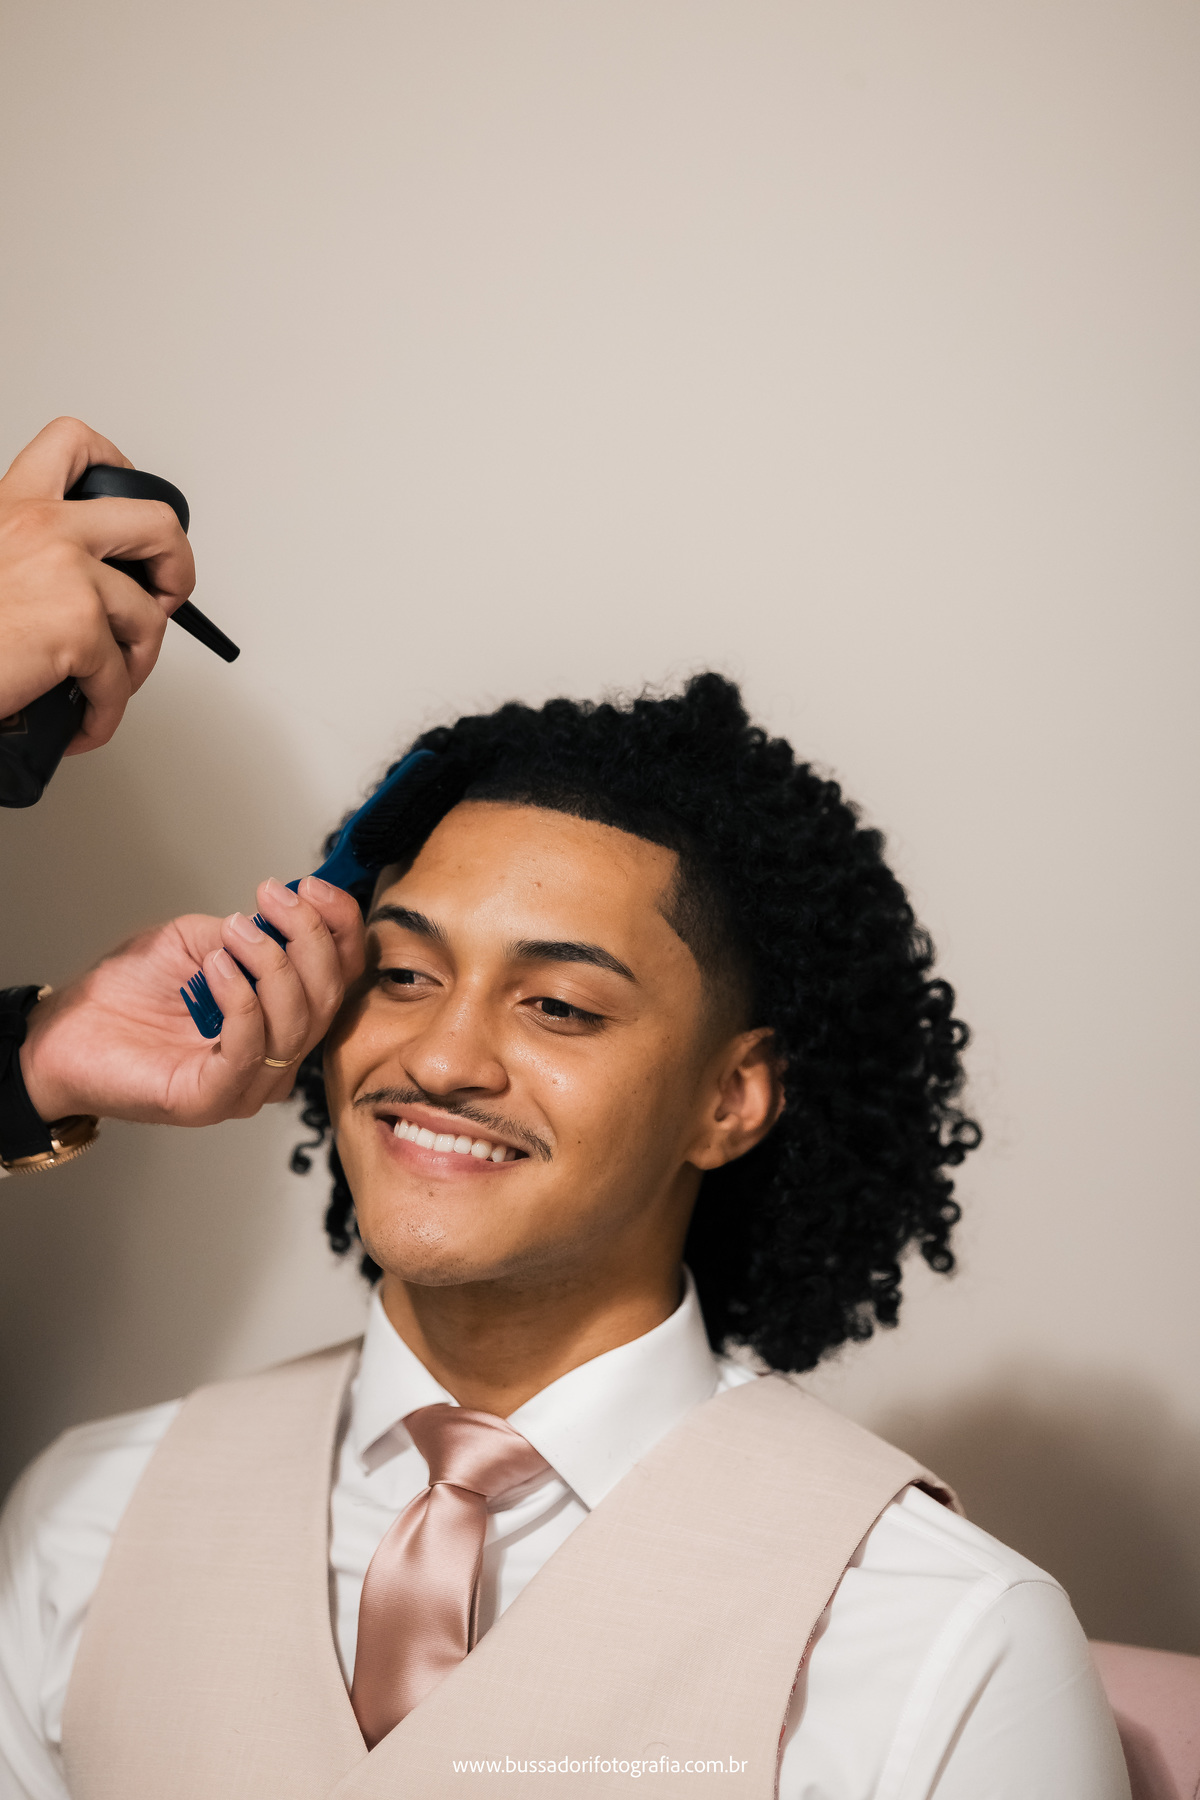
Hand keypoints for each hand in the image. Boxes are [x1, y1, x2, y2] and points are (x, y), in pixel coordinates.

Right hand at [0, 416, 194, 751]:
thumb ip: (23, 549)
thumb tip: (72, 576)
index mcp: (15, 505)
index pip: (74, 445)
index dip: (121, 470)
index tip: (128, 508)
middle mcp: (44, 527)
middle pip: (156, 523)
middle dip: (178, 569)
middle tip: (164, 599)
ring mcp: (67, 574)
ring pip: (149, 616)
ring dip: (138, 660)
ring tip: (107, 682)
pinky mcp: (78, 628)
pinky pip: (122, 679)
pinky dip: (106, 712)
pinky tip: (84, 720)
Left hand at [18, 878, 362, 1126]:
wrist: (66, 1031)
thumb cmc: (127, 993)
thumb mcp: (198, 940)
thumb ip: (248, 932)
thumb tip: (285, 913)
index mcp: (282, 1017)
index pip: (340, 977)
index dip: (340, 929)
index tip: (315, 887)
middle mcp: (276, 1055)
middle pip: (328, 999)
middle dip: (308, 938)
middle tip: (274, 899)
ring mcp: (248, 1084)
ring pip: (297, 1024)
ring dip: (271, 963)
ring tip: (235, 930)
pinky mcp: (214, 1100)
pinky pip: (249, 1049)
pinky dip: (240, 999)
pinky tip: (215, 967)